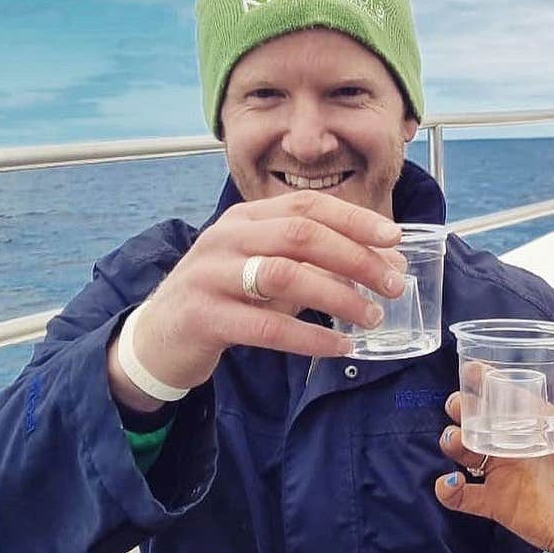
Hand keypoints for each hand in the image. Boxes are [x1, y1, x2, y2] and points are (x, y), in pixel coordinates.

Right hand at [108, 190, 404, 409]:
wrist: (159, 336)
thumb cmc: (228, 298)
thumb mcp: (270, 271)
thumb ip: (320, 264)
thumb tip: (387, 263)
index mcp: (246, 218)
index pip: (306, 206)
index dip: (353, 219)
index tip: (394, 237)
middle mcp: (226, 238)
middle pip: (300, 235)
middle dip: (355, 257)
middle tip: (393, 284)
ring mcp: (210, 275)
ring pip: (284, 275)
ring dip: (337, 296)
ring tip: (372, 316)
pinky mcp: (203, 317)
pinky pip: (266, 326)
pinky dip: (310, 337)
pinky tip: (340, 347)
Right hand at [435, 393, 553, 552]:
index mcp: (536, 424)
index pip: (507, 395)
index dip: (486, 381)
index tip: (473, 370)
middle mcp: (514, 444)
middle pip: (477, 419)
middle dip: (461, 408)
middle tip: (458, 405)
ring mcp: (503, 473)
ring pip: (466, 451)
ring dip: (453, 442)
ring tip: (457, 440)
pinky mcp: (497, 503)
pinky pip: (464, 497)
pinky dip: (449, 491)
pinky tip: (451, 483)